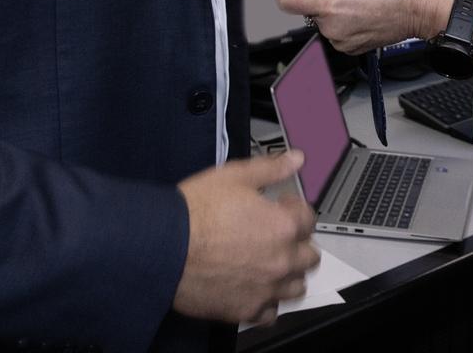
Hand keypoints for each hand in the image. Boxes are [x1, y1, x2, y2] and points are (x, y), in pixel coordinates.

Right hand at [172, 151, 319, 325]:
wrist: (163, 246)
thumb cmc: (195, 211)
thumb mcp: (234, 176)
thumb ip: (271, 169)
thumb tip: (296, 159)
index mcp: (283, 225)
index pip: (309, 219)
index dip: (294, 209)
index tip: (281, 208)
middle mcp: (282, 260)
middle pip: (309, 255)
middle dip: (297, 243)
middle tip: (277, 237)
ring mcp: (266, 289)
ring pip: (296, 286)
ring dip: (288, 274)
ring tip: (269, 264)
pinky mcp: (246, 310)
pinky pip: (271, 313)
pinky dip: (267, 303)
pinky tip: (254, 289)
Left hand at [275, 0, 459, 53]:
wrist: (422, 10)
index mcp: (329, 5)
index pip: (287, 1)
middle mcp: (332, 27)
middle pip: (306, 6)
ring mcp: (342, 40)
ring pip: (321, 18)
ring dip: (326, 2)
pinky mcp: (352, 47)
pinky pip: (335, 30)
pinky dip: (338, 16)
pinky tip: (356, 3)